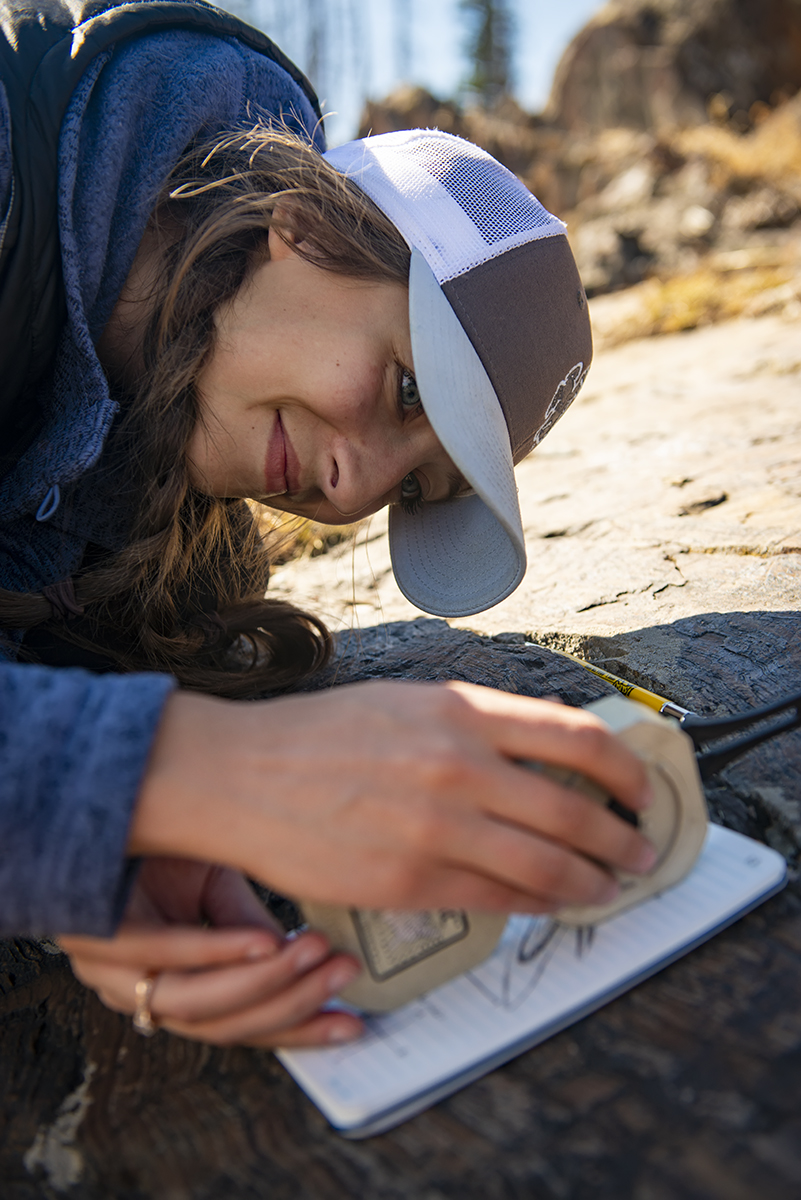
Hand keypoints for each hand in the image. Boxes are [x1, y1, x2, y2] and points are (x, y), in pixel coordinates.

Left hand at [59, 858, 362, 1046]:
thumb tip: (316, 959)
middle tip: (342, 973)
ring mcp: (108, 968)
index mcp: (165, 985)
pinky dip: (214, 952)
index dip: (295, 1028)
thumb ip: (254, 926)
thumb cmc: (156, 839)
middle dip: (291, 1003)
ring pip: (193, 1002)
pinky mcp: (92, 934)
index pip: (236, 1027)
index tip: (351, 1024)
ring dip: (263, 983)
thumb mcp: (217, 883)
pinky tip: (261, 944)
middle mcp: (134, 991)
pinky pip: (159, 955)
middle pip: (220, 1025)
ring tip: (315, 954)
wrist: (105, 791)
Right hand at [131, 681, 655, 914]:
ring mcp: (436, 828)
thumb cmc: (318, 735)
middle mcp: (460, 766)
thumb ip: (475, 727)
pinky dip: (535, 905)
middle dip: (624, 840)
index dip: (628, 771)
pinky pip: (497, 900)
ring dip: (592, 883)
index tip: (643, 793)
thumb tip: (543, 759)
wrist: (238, 775)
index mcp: (461, 711)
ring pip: (548, 868)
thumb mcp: (406, 702)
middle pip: (577, 812)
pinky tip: (546, 904)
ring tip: (607, 888)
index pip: (579, 738)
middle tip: (640, 854)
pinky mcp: (409, 882)